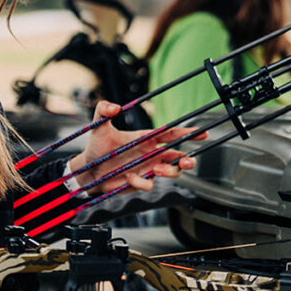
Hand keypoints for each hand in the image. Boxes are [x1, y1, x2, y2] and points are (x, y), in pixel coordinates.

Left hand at [67, 100, 204, 194]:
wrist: (88, 170)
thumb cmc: (96, 147)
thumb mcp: (98, 126)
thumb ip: (103, 110)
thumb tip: (114, 106)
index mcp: (147, 138)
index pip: (172, 133)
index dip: (188, 133)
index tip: (202, 132)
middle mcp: (151, 153)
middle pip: (179, 156)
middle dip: (188, 160)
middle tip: (187, 161)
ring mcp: (147, 169)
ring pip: (171, 172)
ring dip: (170, 171)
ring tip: (157, 169)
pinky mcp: (140, 182)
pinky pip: (149, 184)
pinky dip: (142, 181)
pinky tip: (130, 177)